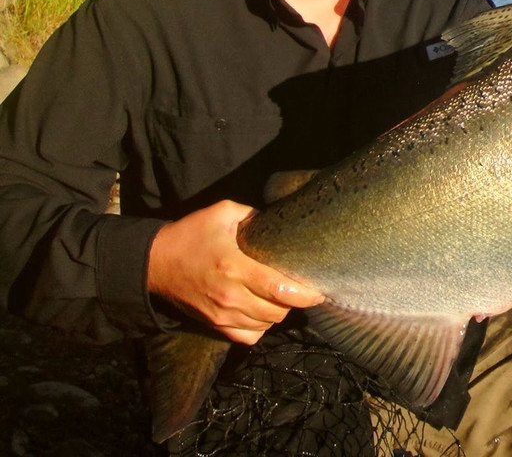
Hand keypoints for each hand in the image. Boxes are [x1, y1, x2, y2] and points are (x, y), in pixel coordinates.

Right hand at [148, 200, 324, 344]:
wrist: (154, 263)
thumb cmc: (190, 235)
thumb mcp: (221, 213)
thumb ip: (252, 215)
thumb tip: (278, 222)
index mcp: (234, 267)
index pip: (278, 289)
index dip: (304, 294)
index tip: (318, 290)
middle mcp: (229, 295)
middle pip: (276, 312)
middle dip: (294, 302)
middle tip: (299, 289)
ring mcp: (220, 314)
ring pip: (265, 326)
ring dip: (278, 314)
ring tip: (282, 298)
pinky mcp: (213, 325)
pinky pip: (247, 337)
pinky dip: (261, 328)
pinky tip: (263, 313)